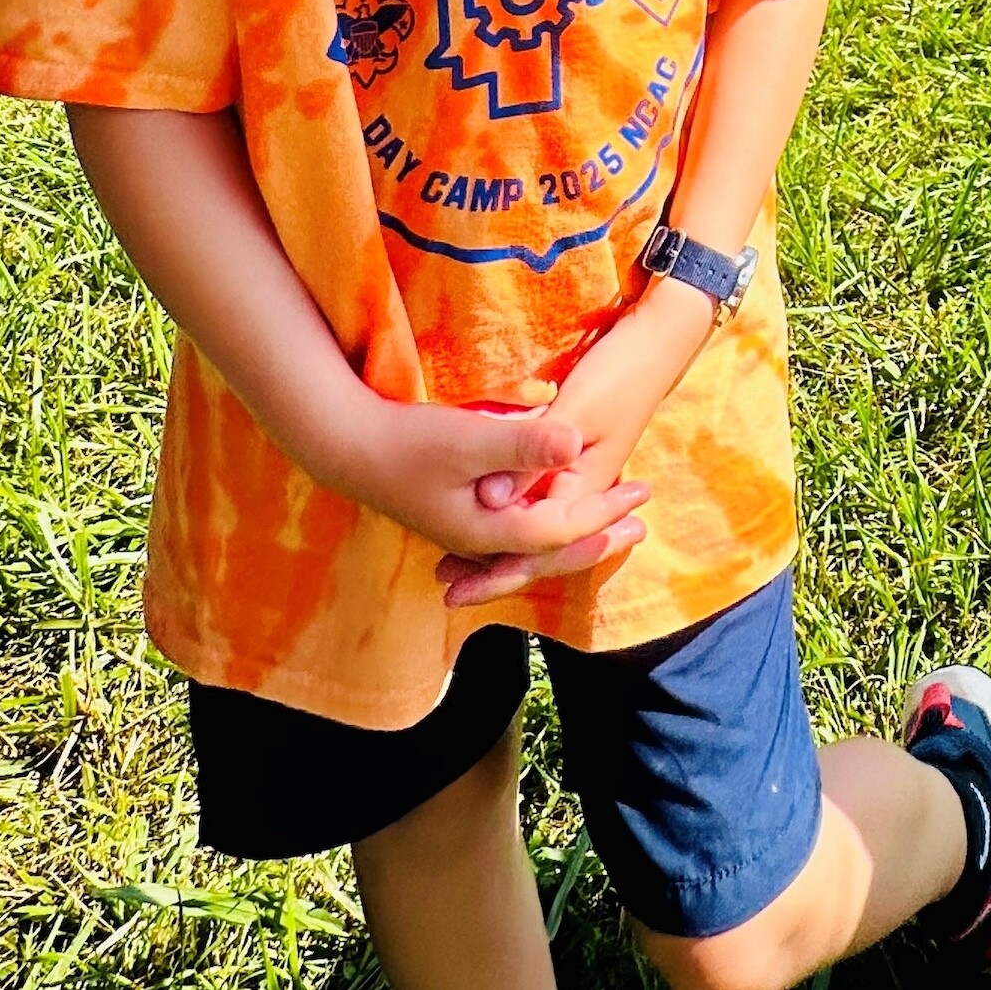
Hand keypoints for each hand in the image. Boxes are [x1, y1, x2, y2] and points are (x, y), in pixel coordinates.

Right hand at [323, 391, 650, 597]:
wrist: (349, 447)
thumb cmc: (409, 441)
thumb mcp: (471, 439)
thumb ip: (523, 444)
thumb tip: (575, 443)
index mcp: (488, 530)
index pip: (561, 530)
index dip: (605, 512)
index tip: (640, 491)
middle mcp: (480, 541)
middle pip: (551, 550)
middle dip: (599, 538)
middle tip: (642, 527)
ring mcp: (467, 533)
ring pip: (533, 547)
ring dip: (575, 536)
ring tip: (612, 526)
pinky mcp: (459, 517)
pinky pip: (515, 535)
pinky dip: (544, 528)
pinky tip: (555, 514)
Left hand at [434, 278, 715, 607]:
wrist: (658, 341)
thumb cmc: (620, 371)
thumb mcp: (578, 408)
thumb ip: (535, 452)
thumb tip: (495, 498)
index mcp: (585, 484)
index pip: (538, 541)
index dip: (496, 567)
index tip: (454, 585)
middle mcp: (585, 487)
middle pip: (540, 543)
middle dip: (497, 570)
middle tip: (449, 592)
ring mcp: (583, 472)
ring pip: (539, 524)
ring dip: (503, 548)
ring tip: (457, 568)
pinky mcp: (579, 456)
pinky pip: (541, 500)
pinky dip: (513, 516)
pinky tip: (489, 516)